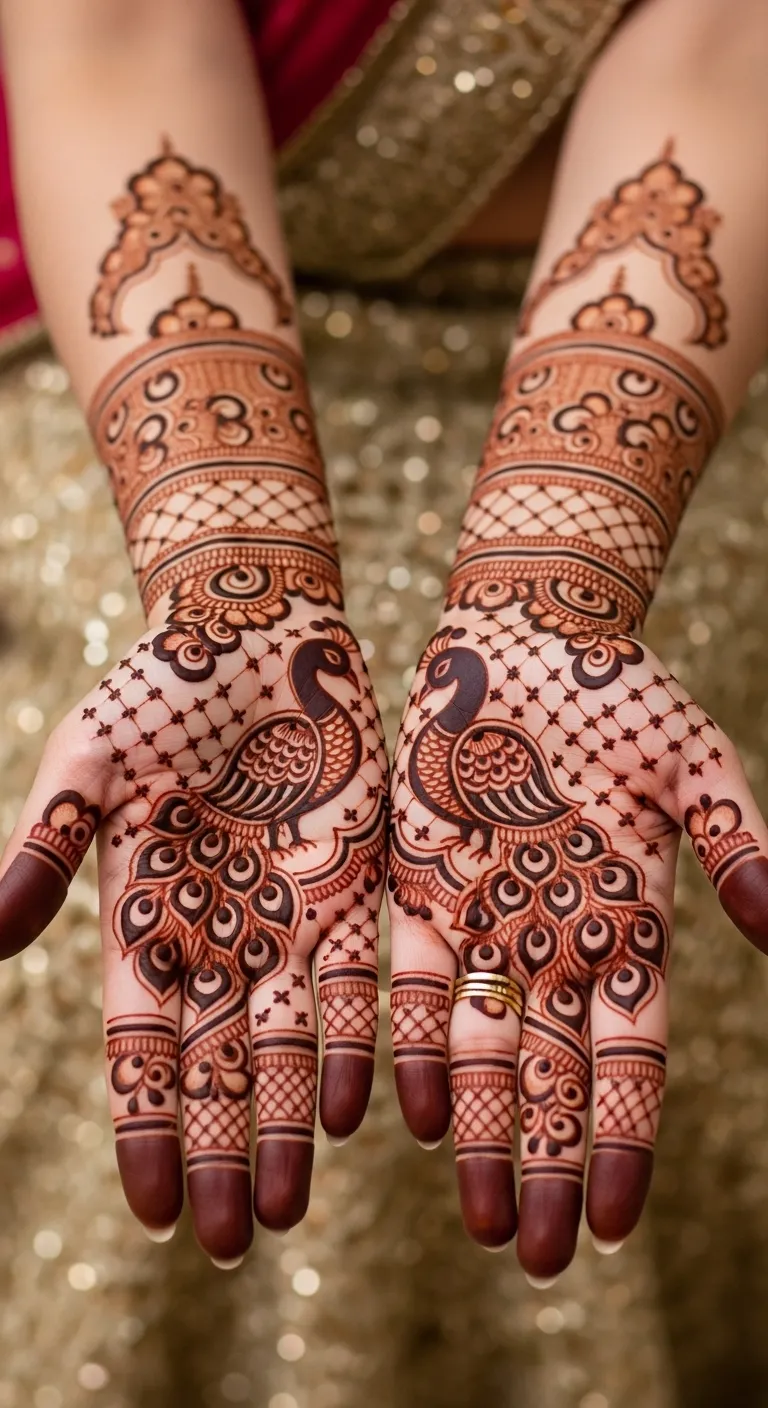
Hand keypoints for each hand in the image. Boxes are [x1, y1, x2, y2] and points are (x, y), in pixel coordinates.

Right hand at [0, 601, 386, 1263]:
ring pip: (288, 1043)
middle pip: (216, 1066)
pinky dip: (358, 1043)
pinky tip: (355, 1109)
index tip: (151, 1213)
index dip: (145, 1127)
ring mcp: (288, 915)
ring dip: (283, 1126)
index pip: (140, 1047)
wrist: (258, 626)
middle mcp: (218, 934)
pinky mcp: (354, 884)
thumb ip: (47, 851)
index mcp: (143, 917)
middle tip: (228, 1244)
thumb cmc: (159, 685)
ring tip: (285, 1210)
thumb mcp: (89, 763)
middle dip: (217, 1154)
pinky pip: (360, 978)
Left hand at [388, 603, 767, 1278]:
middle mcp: (557, 943)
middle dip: (548, 1164)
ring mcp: (486, 921)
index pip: (632, 1058)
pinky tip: (413, 1112)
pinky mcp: (418, 886)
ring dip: (483, 1131)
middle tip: (536, 1256)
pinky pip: (410, 983)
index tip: (613, 1223)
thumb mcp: (694, 766)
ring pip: (483, 1049)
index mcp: (632, 927)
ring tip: (481, 1216)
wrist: (523, 636)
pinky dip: (412, 1047)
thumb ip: (739, 845)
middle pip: (555, 1077)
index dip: (625, 1139)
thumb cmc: (621, 695)